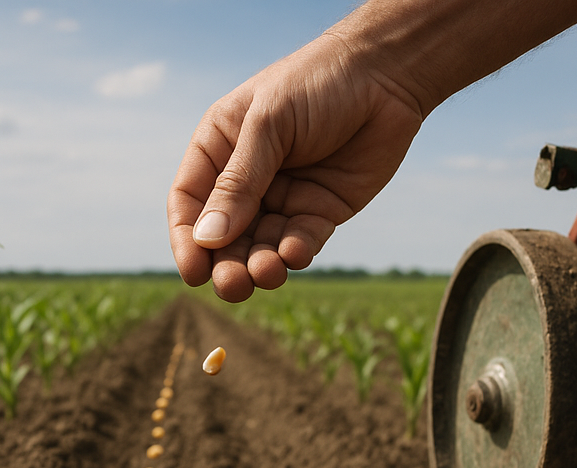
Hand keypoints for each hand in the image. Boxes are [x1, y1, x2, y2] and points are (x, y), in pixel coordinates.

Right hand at [167, 27, 424, 301]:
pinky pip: (299, 243)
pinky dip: (295, 254)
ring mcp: (283, 198)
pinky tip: (296, 252)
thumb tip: (207, 238)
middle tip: (232, 285)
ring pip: (260, 248)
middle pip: (223, 237)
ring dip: (259, 266)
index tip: (194, 271)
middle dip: (226, 265)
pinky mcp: (319, 212)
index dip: (188, 239)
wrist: (388, 73)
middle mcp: (246, 179)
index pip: (189, 203)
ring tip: (267, 273)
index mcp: (219, 149)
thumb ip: (238, 182)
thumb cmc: (319, 82)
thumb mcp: (269, 124)